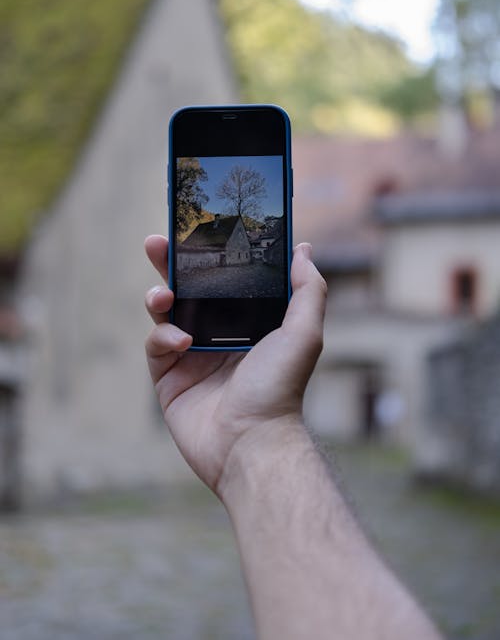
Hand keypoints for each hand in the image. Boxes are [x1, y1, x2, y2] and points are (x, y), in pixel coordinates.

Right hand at [144, 235, 326, 496]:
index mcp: (248, 321)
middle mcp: (219, 334)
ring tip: (163, 297)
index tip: (200, 228)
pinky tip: (181, 343)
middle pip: (189, 289)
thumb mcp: (304, 333)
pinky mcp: (169, 377)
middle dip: (171, 264)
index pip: (226, 279)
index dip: (211, 255)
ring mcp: (192, 355)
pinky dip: (163, 337)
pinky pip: (156, 345)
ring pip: (165, 313)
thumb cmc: (281, 388)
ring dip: (159, 296)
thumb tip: (302, 249)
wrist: (250, 443)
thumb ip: (307, 289)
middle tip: (157, 241)